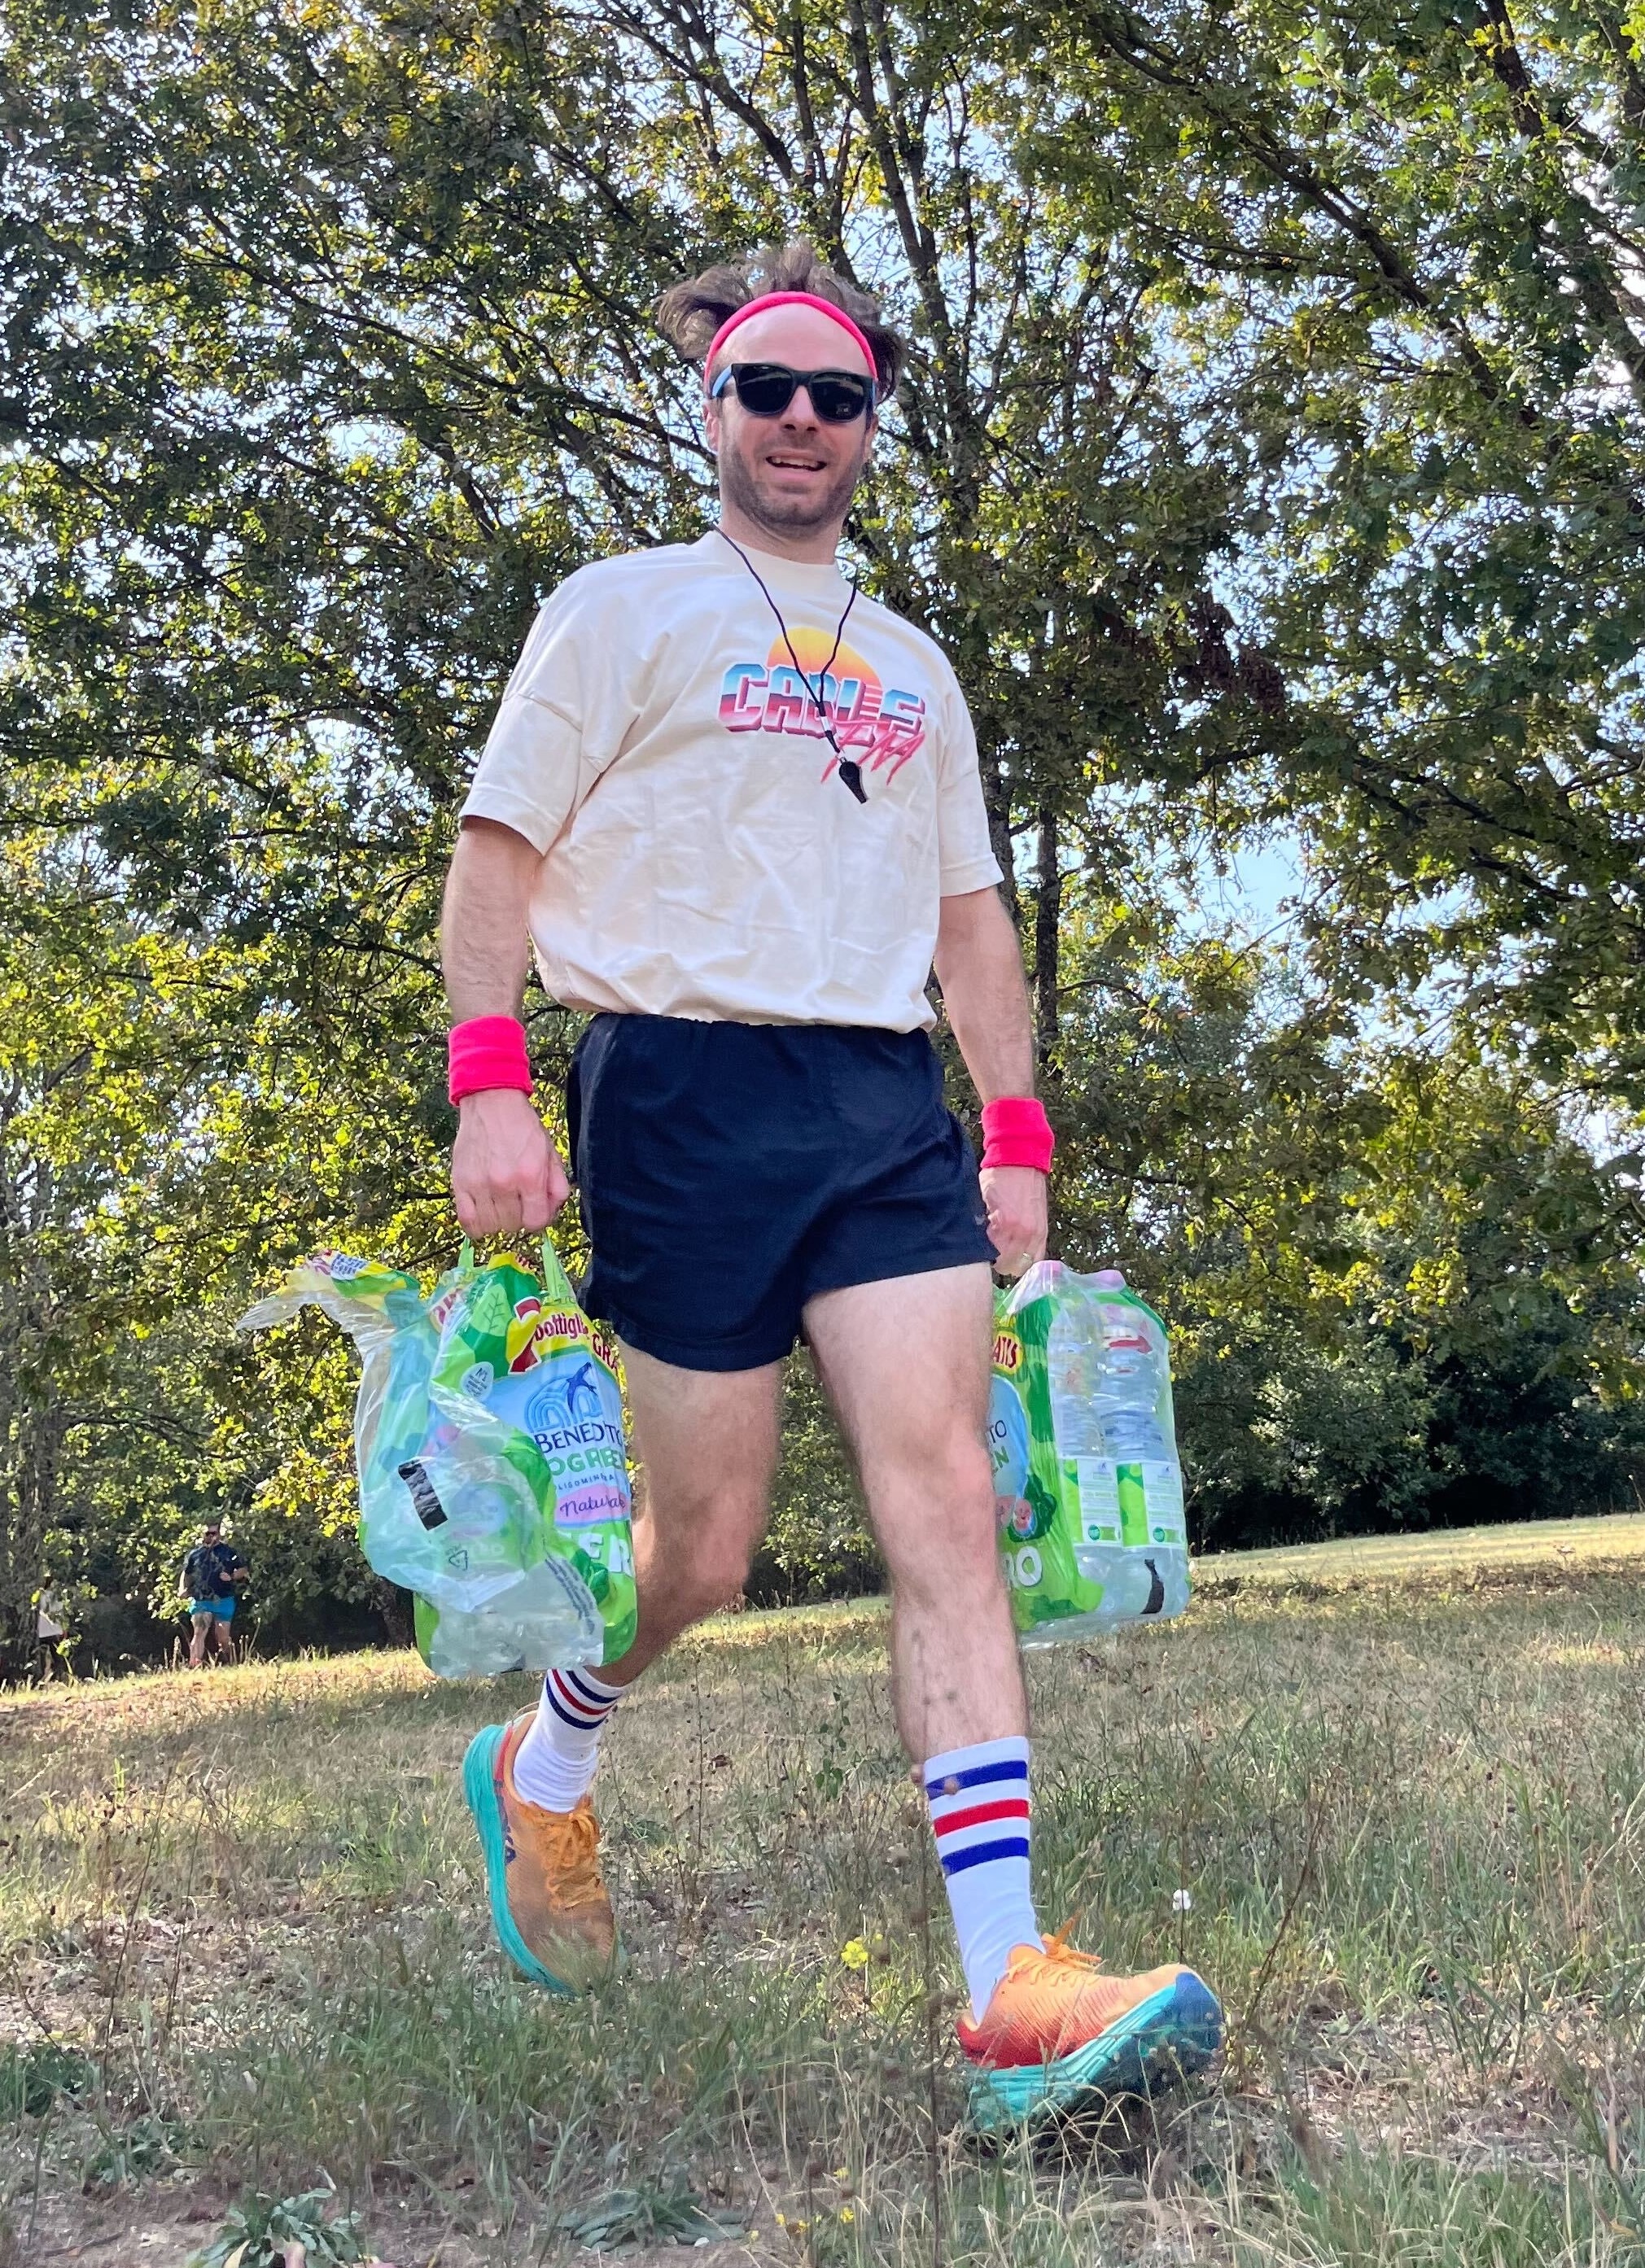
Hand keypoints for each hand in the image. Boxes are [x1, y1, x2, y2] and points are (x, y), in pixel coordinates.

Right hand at [452, 1088, 569, 1236]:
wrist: (492, 1103)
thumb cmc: (522, 1128)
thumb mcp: (551, 1153)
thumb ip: (557, 1186)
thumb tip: (551, 1212)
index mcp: (530, 1175)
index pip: (536, 1222)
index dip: (538, 1219)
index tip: (534, 1209)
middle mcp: (504, 1182)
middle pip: (513, 1226)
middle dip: (519, 1217)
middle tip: (517, 1200)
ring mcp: (479, 1184)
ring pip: (491, 1227)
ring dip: (498, 1221)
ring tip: (500, 1205)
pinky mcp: (460, 1183)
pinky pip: (466, 1220)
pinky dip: (476, 1225)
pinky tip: (483, 1214)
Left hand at [981, 1164, 1047, 1277]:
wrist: (1021, 1160)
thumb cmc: (997, 1178)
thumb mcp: (980, 1200)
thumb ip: (979, 1225)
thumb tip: (975, 1245)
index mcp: (1004, 1224)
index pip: (993, 1259)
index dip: (984, 1259)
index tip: (979, 1253)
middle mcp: (1023, 1232)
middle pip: (1009, 1267)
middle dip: (998, 1263)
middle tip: (990, 1253)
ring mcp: (1037, 1233)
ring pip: (1024, 1265)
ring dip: (1013, 1262)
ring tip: (1004, 1252)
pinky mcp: (1044, 1231)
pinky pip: (1037, 1257)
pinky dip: (1026, 1258)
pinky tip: (1016, 1250)